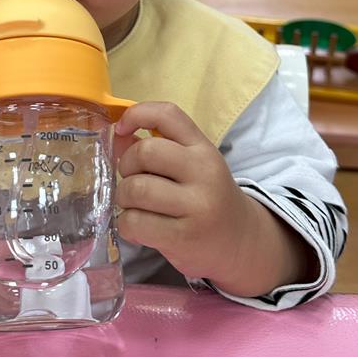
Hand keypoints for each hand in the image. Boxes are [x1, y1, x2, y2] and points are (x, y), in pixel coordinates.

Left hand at [114, 103, 313, 295]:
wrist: (241, 242)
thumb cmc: (205, 199)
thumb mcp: (190, 167)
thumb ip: (156, 150)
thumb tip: (117, 139)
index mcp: (203, 148)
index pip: (167, 114)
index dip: (136, 114)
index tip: (121, 129)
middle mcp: (203, 172)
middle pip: (145, 152)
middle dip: (125, 166)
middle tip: (132, 180)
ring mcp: (196, 205)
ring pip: (136, 189)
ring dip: (124, 198)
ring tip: (134, 206)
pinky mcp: (183, 237)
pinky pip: (135, 222)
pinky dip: (127, 225)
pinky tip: (139, 228)